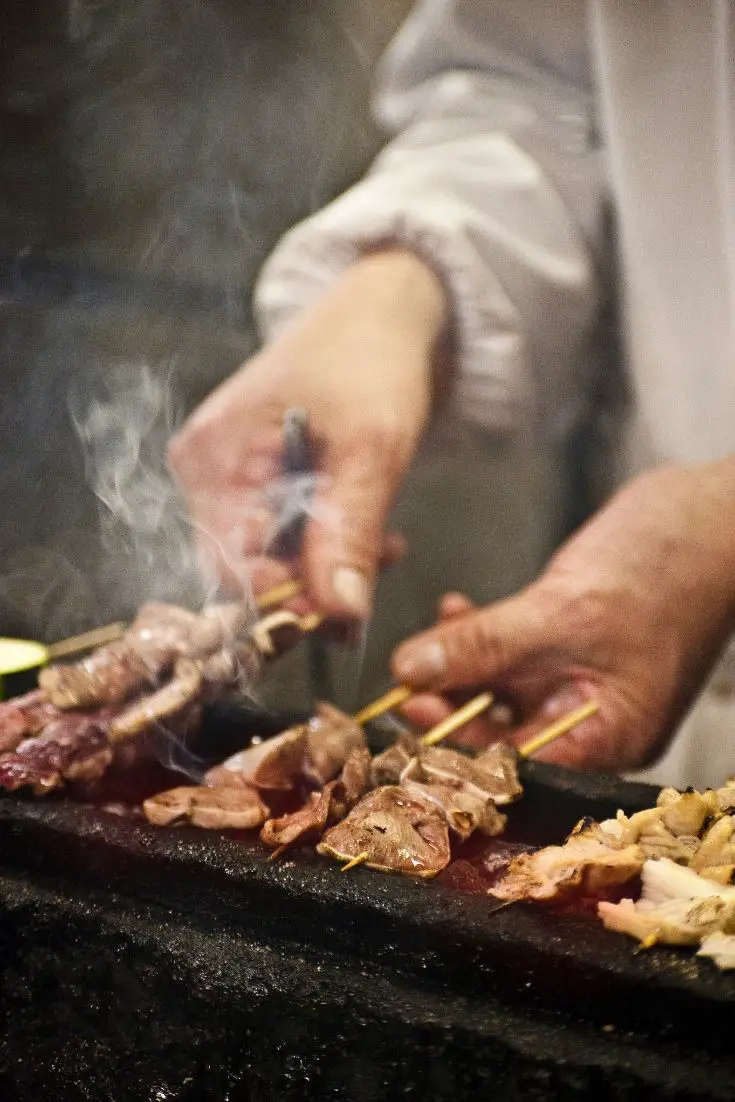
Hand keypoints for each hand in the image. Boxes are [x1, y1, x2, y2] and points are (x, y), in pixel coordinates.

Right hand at [168, 249, 446, 617]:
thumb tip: (340, 615)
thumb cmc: (370, 360)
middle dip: (314, 580)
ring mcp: (228, 475)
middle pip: (246, 567)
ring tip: (386, 545)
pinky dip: (328, 544)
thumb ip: (350, 531)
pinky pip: (285, 536)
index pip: (225, 566)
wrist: (382, 313)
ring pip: (272, 558)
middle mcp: (204, 470)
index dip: (282, 598)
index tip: (344, 610)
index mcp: (211, 457)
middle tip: (380, 565)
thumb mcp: (371, 448)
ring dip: (329, 565)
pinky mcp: (258, 480)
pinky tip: (372, 532)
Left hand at [393, 460, 734, 771]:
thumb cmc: (668, 567)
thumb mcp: (564, 612)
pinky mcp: (574, 648)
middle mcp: (593, 722)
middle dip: (450, 707)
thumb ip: (484, 645)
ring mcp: (583, 683)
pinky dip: (482, 636)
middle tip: (406, 682)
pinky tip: (456, 609)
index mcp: (606, 738)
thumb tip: (410, 671)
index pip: (517, 769)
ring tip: (423, 645)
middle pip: (503, 734)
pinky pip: (515, 655)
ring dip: (459, 667)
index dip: (457, 752)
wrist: (719, 515)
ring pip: (502, 691)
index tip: (409, 720)